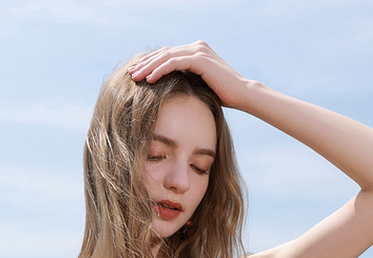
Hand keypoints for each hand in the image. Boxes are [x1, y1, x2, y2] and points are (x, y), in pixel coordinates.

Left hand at [128, 41, 249, 109]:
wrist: (242, 94)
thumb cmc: (223, 96)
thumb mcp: (201, 86)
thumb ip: (187, 81)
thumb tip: (171, 89)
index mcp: (195, 51)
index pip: (167, 55)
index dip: (150, 63)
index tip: (136, 74)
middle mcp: (196, 47)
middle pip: (164, 53)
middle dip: (145, 64)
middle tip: (130, 74)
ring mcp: (198, 51)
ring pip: (166, 56)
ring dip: (148, 67)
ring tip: (135, 78)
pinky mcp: (200, 59)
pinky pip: (174, 63)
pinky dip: (160, 70)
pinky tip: (149, 79)